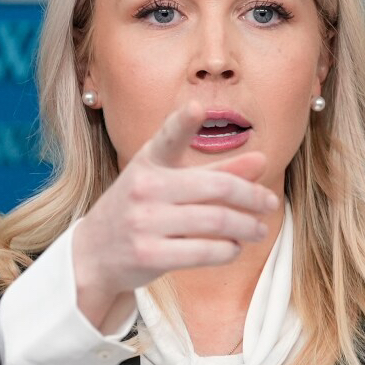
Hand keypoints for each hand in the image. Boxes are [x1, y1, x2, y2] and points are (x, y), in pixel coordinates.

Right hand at [72, 102, 277, 329]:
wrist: (94, 256)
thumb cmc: (141, 211)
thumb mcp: (170, 183)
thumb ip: (216, 172)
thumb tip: (262, 160)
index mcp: (149, 162)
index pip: (167, 137)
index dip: (182, 122)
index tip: (198, 108)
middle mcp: (144, 187)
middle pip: (216, 187)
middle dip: (252, 197)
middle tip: (271, 204)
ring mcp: (143, 221)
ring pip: (215, 221)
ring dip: (246, 226)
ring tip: (259, 230)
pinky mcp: (148, 254)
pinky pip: (203, 251)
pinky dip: (227, 250)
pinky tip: (234, 248)